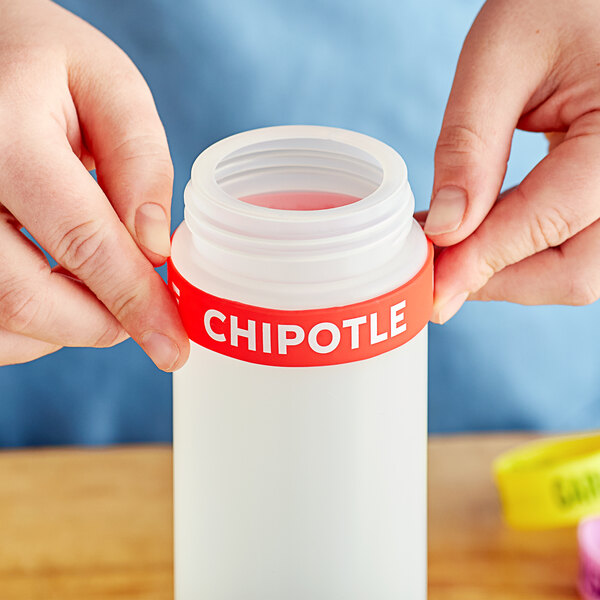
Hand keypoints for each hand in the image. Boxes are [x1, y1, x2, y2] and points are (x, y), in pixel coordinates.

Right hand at [0, 0, 188, 368]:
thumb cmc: (40, 62)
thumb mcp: (107, 83)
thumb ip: (139, 161)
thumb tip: (153, 248)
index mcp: (5, 138)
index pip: (83, 241)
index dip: (133, 301)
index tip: (172, 345)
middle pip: (25, 297)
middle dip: (99, 324)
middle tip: (141, 317)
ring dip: (64, 328)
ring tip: (100, 290)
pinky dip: (28, 326)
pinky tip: (57, 291)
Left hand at [423, 0, 599, 323]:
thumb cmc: (555, 4)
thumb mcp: (500, 57)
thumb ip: (470, 146)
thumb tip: (445, 230)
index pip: (551, 222)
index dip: (482, 260)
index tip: (429, 284)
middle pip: (575, 271)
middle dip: (497, 278)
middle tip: (433, 272)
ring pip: (576, 269)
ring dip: (506, 270)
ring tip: (448, 249)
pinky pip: (573, 245)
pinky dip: (521, 251)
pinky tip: (477, 233)